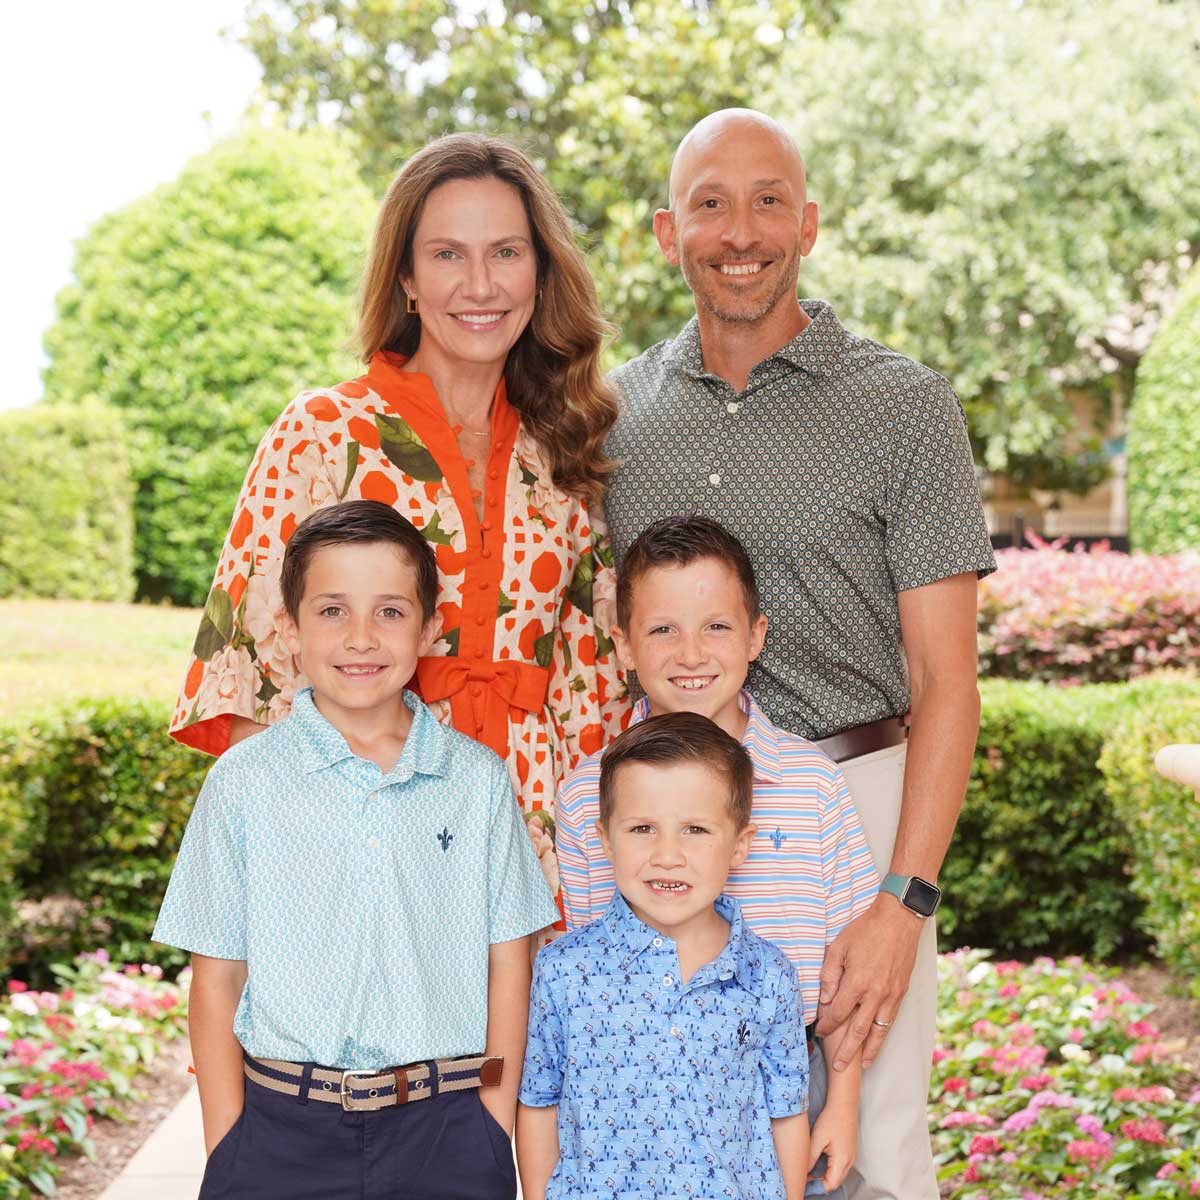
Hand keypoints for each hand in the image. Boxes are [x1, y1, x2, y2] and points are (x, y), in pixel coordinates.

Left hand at [806, 1104, 855, 1191]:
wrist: (844, 1105)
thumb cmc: (831, 1119)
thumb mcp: (817, 1139)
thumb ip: (810, 1158)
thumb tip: (803, 1172)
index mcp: (842, 1161)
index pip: (830, 1184)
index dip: (817, 1186)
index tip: (804, 1181)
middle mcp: (849, 1162)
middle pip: (835, 1182)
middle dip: (820, 1182)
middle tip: (805, 1176)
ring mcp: (851, 1157)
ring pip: (838, 1175)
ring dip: (825, 1176)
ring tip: (810, 1170)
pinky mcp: (850, 1152)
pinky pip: (840, 1167)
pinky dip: (830, 1169)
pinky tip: (820, 1162)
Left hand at [816, 896, 921, 1067]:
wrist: (898, 921)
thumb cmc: (865, 930)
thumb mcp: (839, 947)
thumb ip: (829, 975)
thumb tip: (825, 1000)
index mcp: (856, 982)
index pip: (838, 1013)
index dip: (827, 1025)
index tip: (818, 1032)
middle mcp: (874, 993)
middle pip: (857, 1030)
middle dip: (845, 1050)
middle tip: (837, 1066)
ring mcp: (890, 995)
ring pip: (877, 1030)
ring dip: (868, 1050)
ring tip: (860, 1065)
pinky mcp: (901, 993)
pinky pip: (890, 1020)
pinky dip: (883, 1035)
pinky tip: (877, 1043)